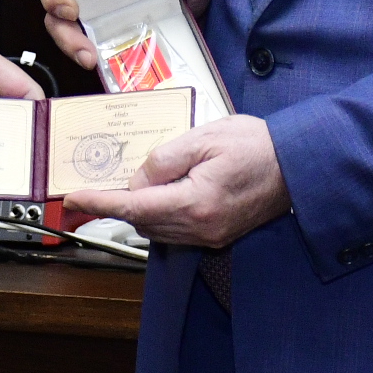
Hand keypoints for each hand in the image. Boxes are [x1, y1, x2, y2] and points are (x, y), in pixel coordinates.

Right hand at [37, 0, 213, 71]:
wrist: (195, 29)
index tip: (67, 4)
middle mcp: (89, 1)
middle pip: (54, 11)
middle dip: (59, 27)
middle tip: (79, 37)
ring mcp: (93, 29)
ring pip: (64, 36)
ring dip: (71, 48)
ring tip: (91, 60)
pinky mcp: (102, 52)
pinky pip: (84, 57)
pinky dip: (89, 62)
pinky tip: (101, 69)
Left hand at [62, 114, 289, 248]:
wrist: (298, 165)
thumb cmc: (256, 145)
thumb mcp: (205, 137)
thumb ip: (165, 159)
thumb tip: (138, 180)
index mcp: (194, 203)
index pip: (133, 206)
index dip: (100, 202)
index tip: (74, 198)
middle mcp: (200, 227)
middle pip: (142, 221)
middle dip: (116, 205)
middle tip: (93, 187)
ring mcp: (211, 235)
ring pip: (157, 229)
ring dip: (137, 211)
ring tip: (125, 187)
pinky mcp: (218, 234)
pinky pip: (176, 231)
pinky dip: (158, 216)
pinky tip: (158, 195)